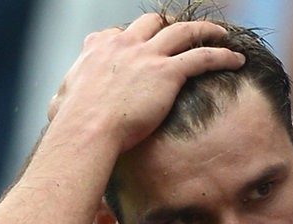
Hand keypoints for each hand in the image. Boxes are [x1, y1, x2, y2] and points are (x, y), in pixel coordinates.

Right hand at [46, 13, 244, 152]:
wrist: (87, 132)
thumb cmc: (71, 126)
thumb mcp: (59, 104)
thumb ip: (62, 98)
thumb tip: (55, 107)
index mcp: (97, 50)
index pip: (116, 34)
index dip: (131, 39)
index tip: (140, 48)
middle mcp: (123, 45)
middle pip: (152, 22)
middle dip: (169, 26)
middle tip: (185, 35)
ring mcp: (146, 56)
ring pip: (183, 32)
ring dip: (204, 31)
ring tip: (222, 36)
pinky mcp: (167, 72)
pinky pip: (203, 56)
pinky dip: (222, 54)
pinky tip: (237, 60)